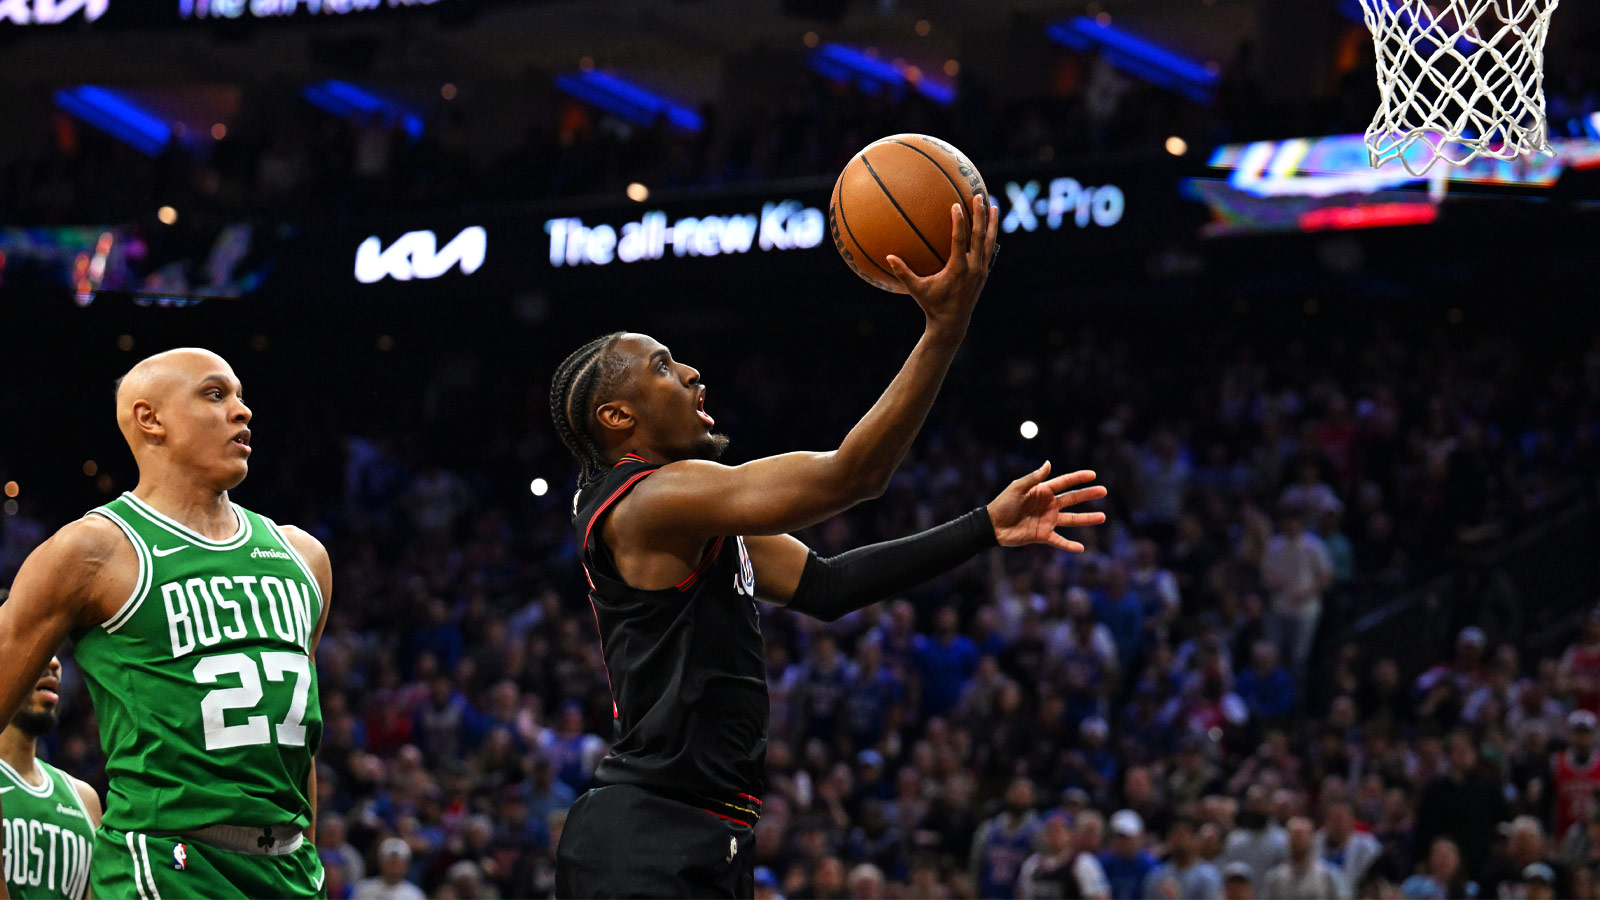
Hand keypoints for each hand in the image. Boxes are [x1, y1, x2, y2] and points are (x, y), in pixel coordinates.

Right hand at [886, 193, 998, 336]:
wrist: (952, 323)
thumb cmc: (932, 305)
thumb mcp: (917, 290)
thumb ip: (903, 273)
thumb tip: (887, 257)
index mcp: (958, 269)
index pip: (960, 240)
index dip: (958, 222)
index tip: (956, 205)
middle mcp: (973, 268)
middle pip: (979, 236)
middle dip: (980, 215)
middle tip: (978, 196)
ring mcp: (981, 270)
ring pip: (989, 242)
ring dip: (991, 223)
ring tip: (993, 205)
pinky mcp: (984, 273)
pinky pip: (989, 250)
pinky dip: (990, 236)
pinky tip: (990, 226)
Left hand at [987, 462, 1106, 550]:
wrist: (992, 525)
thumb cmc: (1003, 503)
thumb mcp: (1018, 488)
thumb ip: (1034, 478)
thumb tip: (1049, 463)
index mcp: (1043, 491)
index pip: (1065, 482)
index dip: (1078, 478)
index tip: (1093, 475)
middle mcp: (1048, 505)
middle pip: (1073, 499)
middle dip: (1088, 495)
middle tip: (1104, 491)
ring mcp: (1047, 520)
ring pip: (1072, 519)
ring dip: (1087, 519)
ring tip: (1103, 517)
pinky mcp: (1043, 535)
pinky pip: (1059, 540)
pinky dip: (1069, 545)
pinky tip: (1081, 548)